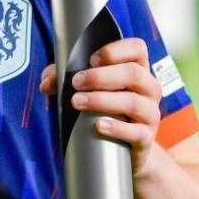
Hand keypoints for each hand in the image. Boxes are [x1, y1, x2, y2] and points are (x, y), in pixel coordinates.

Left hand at [39, 38, 162, 175]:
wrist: (123, 150)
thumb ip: (63, 79)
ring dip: (102, 100)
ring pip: (133, 102)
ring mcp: (151, 113)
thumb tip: (46, 83)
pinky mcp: (146, 137)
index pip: (137, 49)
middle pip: (133, 73)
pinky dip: (116, 128)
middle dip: (100, 76)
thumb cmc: (105, 110)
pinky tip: (98, 126)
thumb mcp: (87, 89)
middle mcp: (149, 88)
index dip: (115, 50)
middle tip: (76, 82)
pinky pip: (136, 132)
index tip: (91, 59)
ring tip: (77, 102)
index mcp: (138, 69)